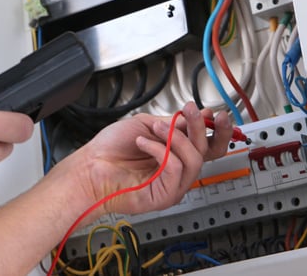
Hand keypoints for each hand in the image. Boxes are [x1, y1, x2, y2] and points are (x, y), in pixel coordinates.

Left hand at [60, 101, 232, 215]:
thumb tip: (194, 116)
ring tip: (155, 127)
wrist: (90, 167)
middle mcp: (178, 170)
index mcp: (176, 154)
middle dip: (202, 128)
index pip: (207, 145)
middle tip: (193, 110)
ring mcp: (173, 184)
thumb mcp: (145, 125)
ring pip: (194, 159)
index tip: (216, 114)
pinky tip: (143, 143)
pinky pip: (175, 168)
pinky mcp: (165, 194)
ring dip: (175, 137)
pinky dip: (160, 150)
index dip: (216, 130)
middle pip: (207, 152)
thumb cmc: (110, 149)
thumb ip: (171, 123)